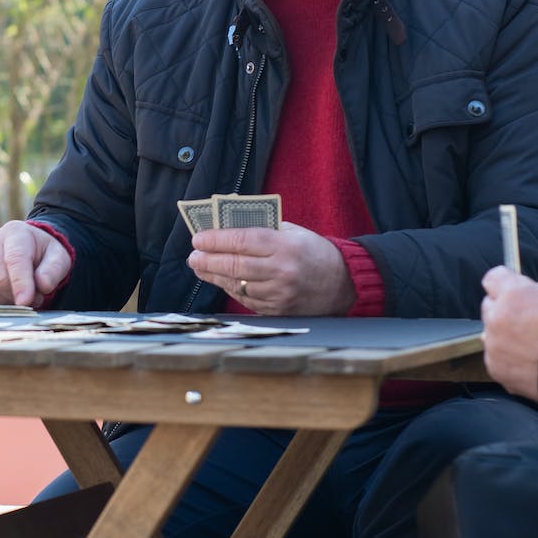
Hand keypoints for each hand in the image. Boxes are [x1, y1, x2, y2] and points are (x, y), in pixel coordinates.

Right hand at [0, 220, 70, 306]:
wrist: (27, 249)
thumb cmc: (43, 254)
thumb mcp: (58, 258)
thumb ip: (53, 271)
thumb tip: (42, 285)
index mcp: (15, 233)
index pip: (15, 259)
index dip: (20, 283)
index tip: (25, 302)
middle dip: (14, 295)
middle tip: (31, 299)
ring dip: (1, 301)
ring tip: (17, 298)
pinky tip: (1, 300)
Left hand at [187, 222, 354, 315]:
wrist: (343, 284)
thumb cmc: (314, 252)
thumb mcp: (293, 232)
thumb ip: (263, 229)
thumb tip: (226, 227)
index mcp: (286, 246)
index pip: (243, 240)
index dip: (216, 239)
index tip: (198, 238)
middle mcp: (282, 271)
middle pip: (235, 265)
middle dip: (208, 260)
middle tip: (193, 255)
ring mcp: (280, 294)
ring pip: (237, 284)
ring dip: (214, 276)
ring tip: (201, 267)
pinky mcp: (278, 311)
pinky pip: (247, 300)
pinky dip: (232, 289)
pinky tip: (221, 280)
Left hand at [480, 265, 537, 400]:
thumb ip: (531, 294)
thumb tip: (522, 294)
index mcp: (513, 294)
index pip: (492, 279)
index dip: (503, 285)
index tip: (508, 290)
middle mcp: (497, 317)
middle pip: (489, 307)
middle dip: (503, 311)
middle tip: (525, 322)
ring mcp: (494, 344)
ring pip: (491, 335)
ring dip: (504, 337)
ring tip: (532, 347)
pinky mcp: (496, 368)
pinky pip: (496, 359)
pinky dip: (508, 360)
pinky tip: (530, 362)